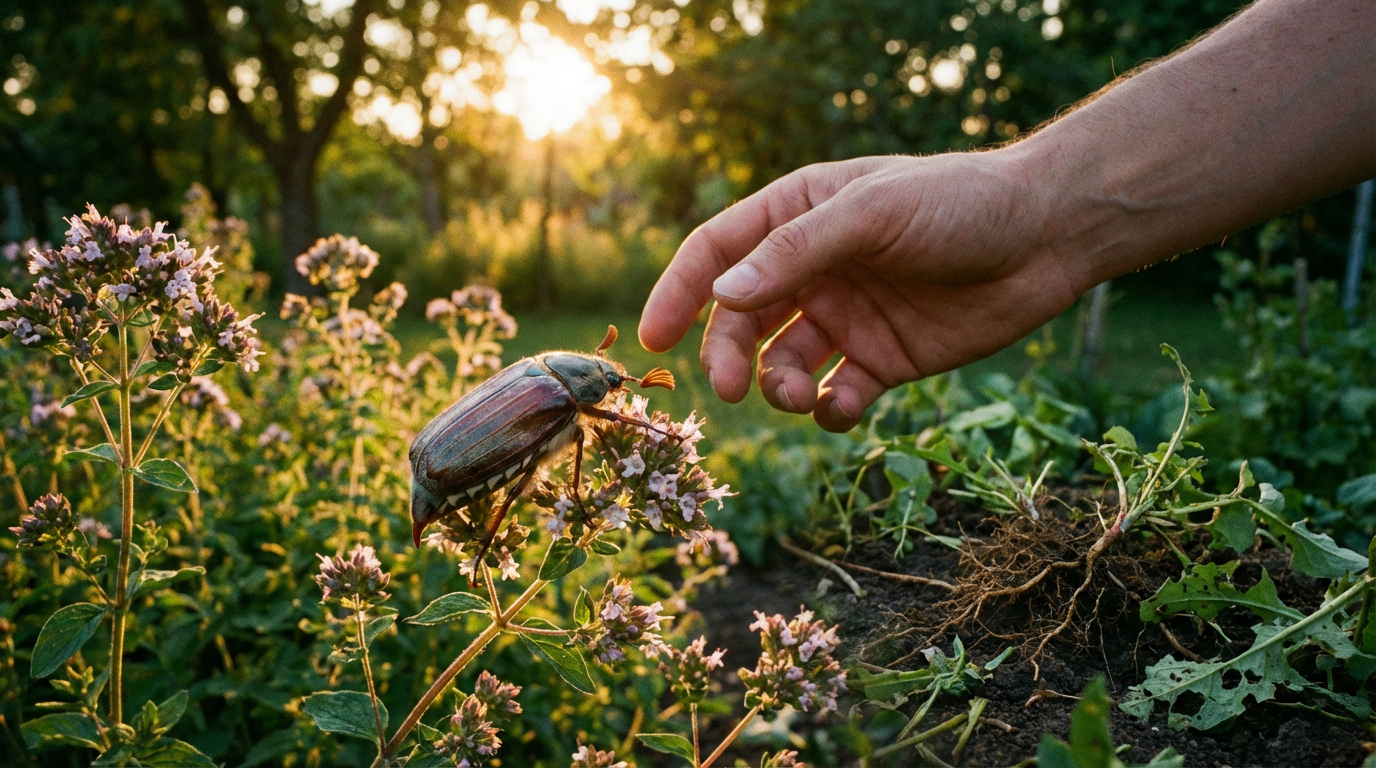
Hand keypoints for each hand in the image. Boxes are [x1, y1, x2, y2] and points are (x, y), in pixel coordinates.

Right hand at [638, 150, 1089, 431]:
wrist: (1049, 236)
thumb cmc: (959, 202)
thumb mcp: (871, 213)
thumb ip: (794, 254)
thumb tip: (722, 296)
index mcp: (799, 215)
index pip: (717, 253)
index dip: (679, 292)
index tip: (652, 340)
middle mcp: (814, 269)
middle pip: (742, 319)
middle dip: (727, 355)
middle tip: (729, 389)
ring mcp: (847, 316)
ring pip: (783, 363)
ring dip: (778, 387)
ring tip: (798, 398)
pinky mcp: (884, 359)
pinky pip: (837, 393)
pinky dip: (829, 410)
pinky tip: (841, 407)